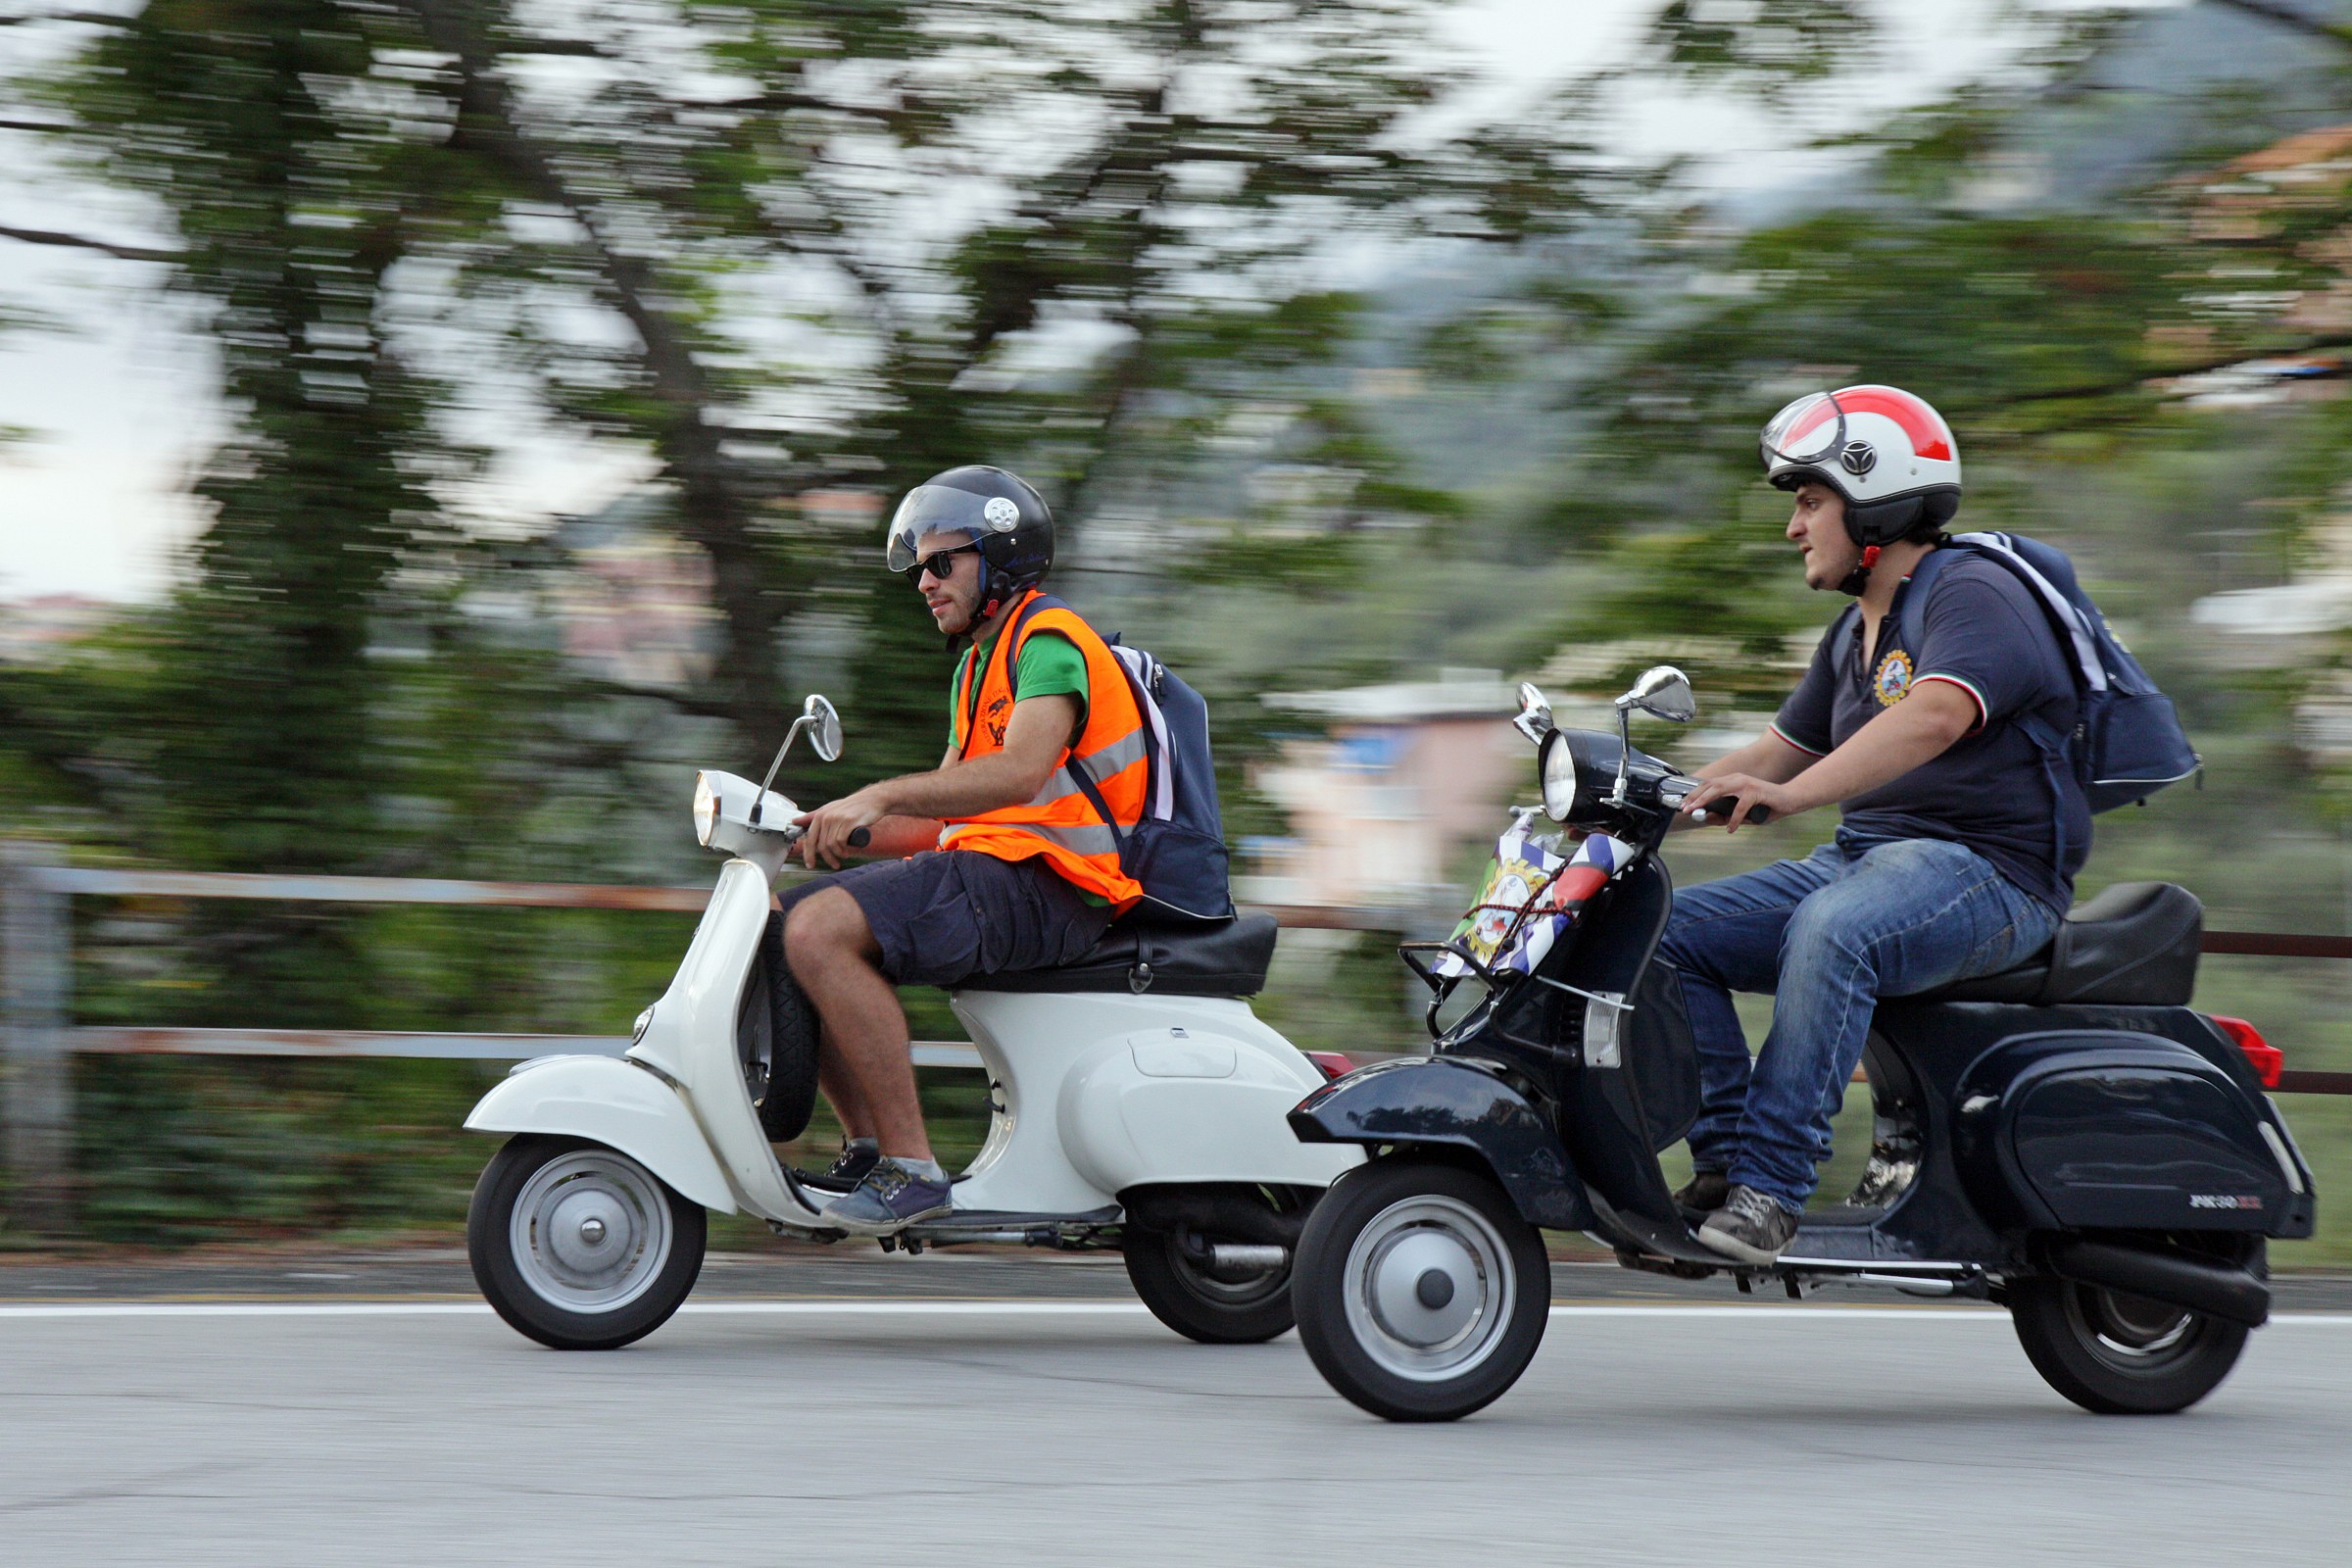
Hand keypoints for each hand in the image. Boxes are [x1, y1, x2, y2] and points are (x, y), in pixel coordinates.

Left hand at [793, 788, 890, 868]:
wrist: (873, 800)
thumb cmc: (852, 807)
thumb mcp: (831, 809)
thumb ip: (813, 816)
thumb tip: (795, 821)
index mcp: (819, 815)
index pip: (809, 839)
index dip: (808, 854)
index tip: (811, 865)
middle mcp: (826, 816)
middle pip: (820, 845)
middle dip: (826, 858)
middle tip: (834, 865)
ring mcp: (836, 819)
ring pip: (831, 845)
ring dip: (837, 855)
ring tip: (844, 856)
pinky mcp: (847, 822)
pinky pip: (840, 842)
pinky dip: (843, 850)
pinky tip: (848, 852)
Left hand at [1677, 773, 1801, 833]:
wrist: (1790, 799)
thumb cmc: (1765, 806)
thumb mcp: (1742, 814)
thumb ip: (1726, 816)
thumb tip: (1707, 818)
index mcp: (1731, 781)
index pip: (1707, 785)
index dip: (1693, 794)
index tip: (1682, 805)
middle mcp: (1736, 779)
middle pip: (1709, 785)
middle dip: (1694, 797)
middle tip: (1684, 808)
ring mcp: (1745, 783)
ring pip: (1719, 790)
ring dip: (1706, 801)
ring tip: (1697, 812)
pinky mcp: (1755, 791)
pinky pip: (1740, 807)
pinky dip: (1734, 819)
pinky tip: (1731, 828)